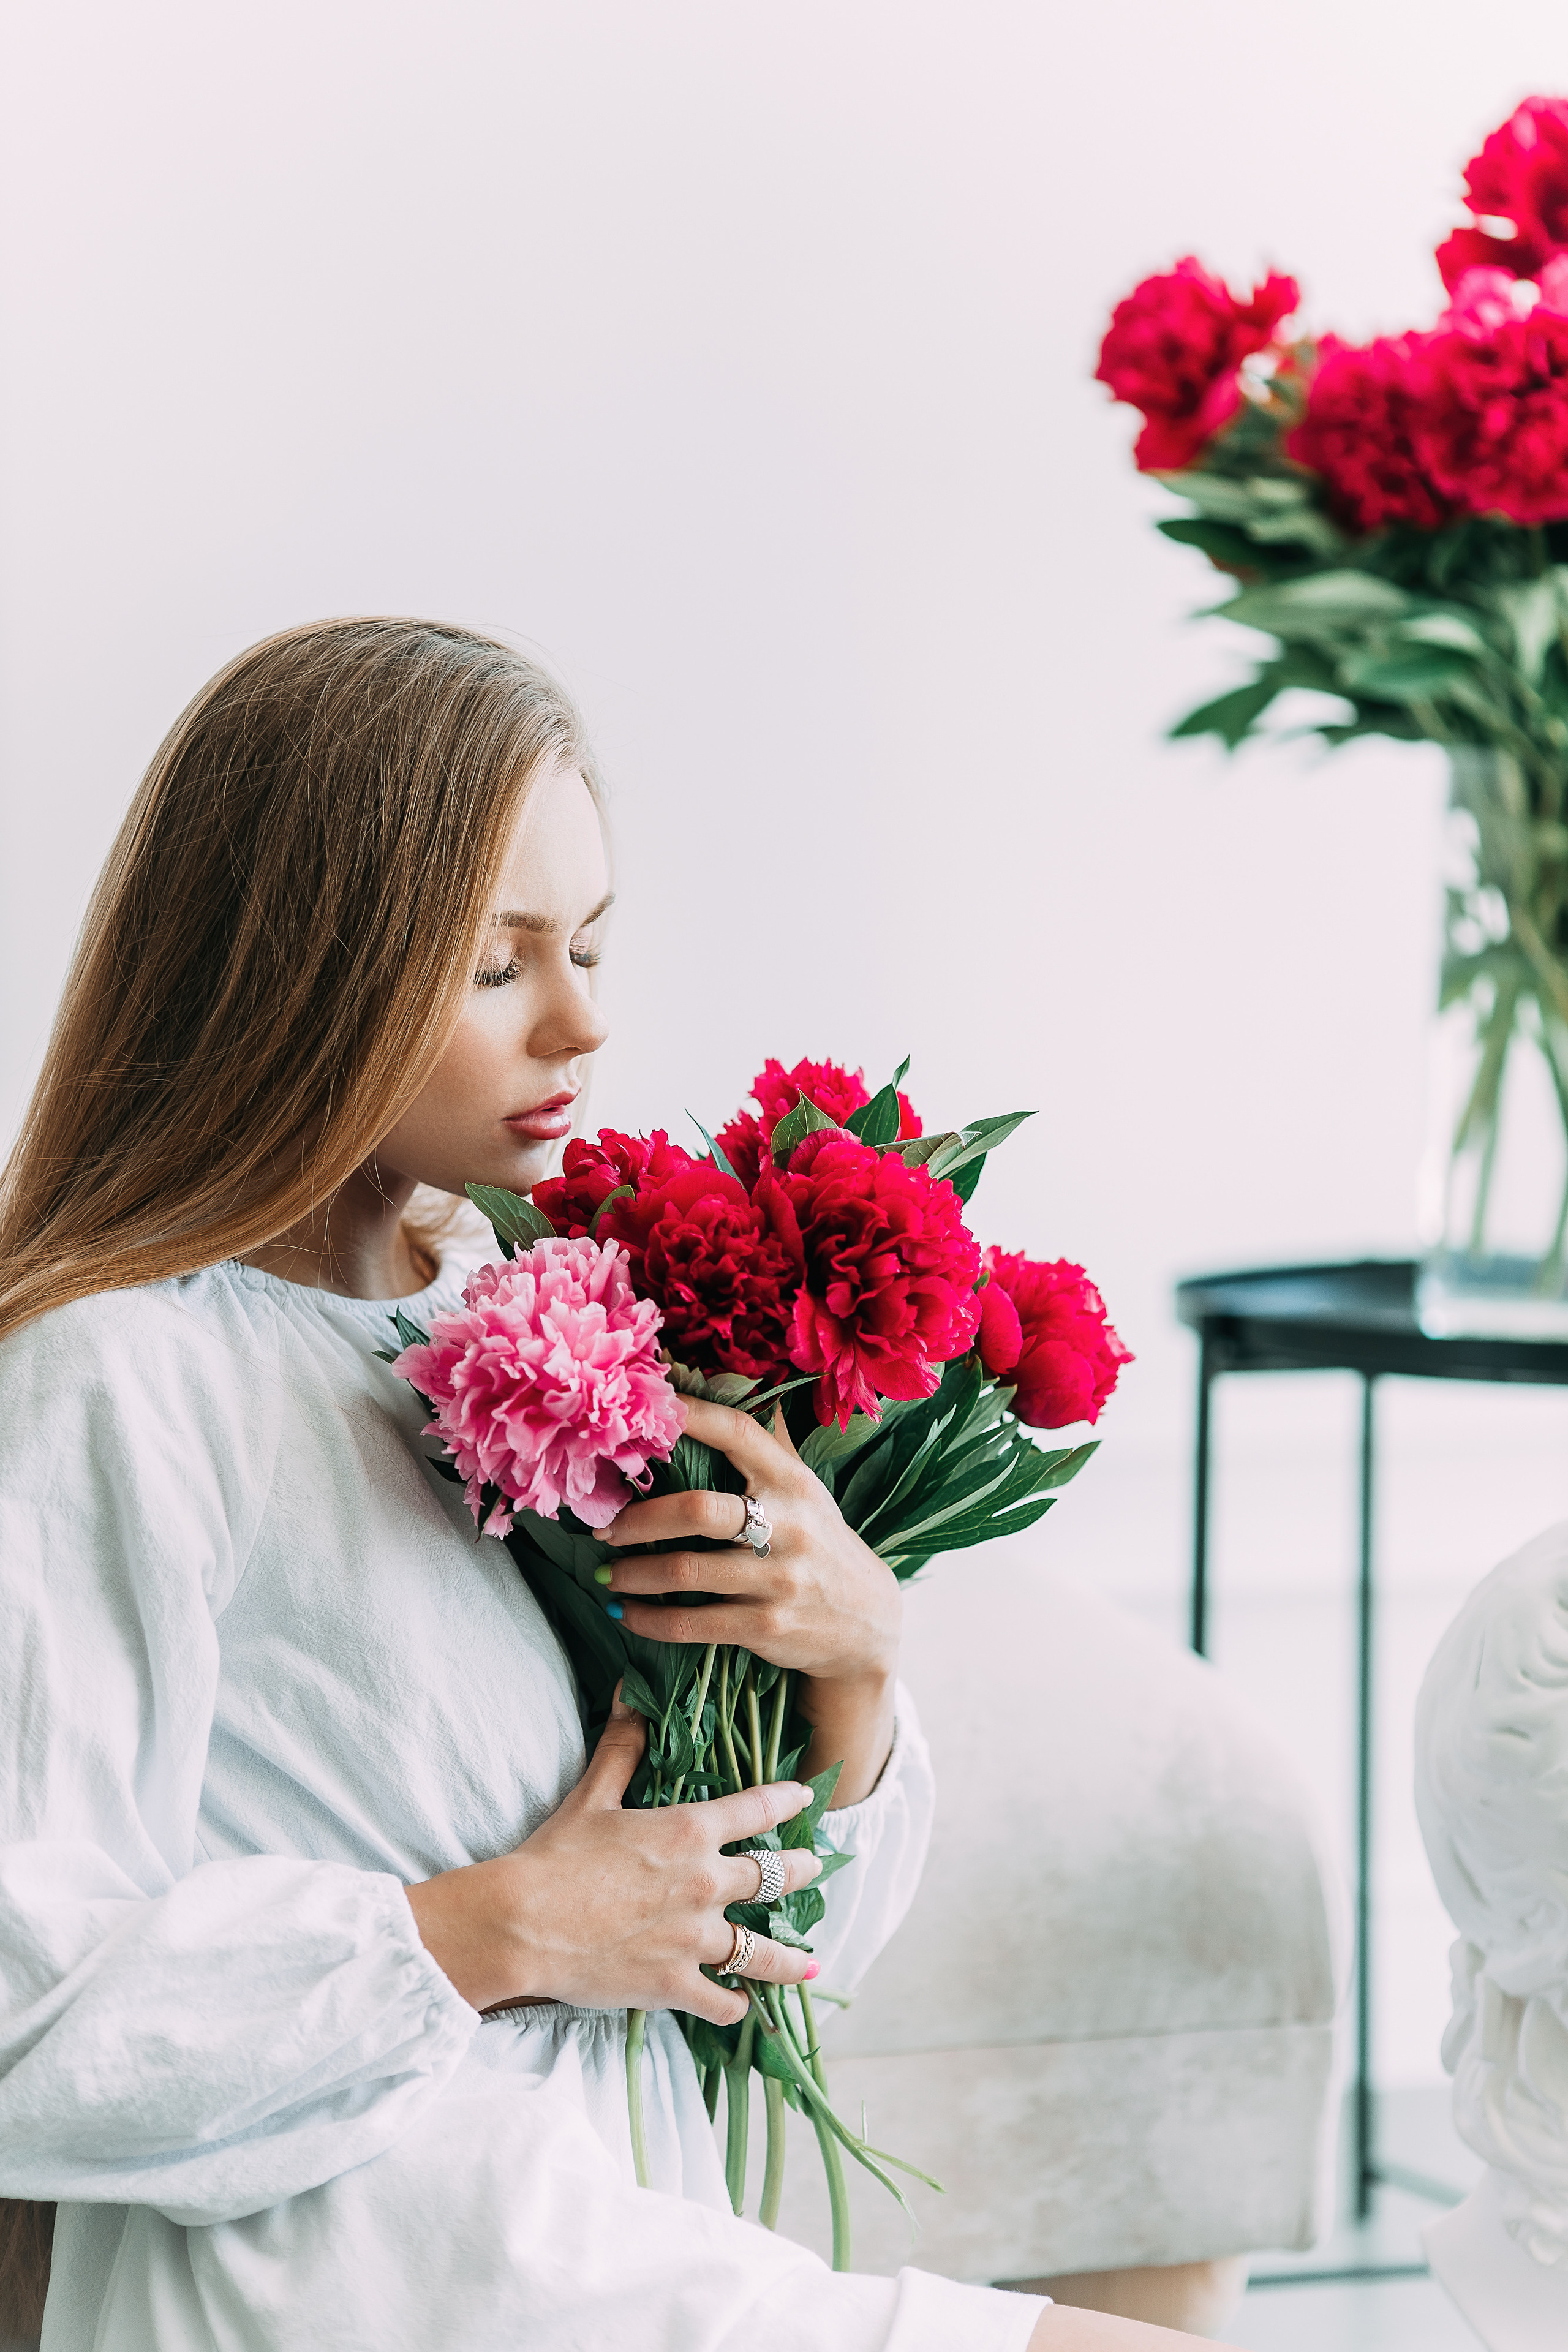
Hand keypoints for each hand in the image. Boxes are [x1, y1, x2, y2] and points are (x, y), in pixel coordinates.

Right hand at [406, 1689, 821, 2022]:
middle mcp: (705, 1884)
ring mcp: (695, 1939)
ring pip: (762, 1952)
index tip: (805, 1798)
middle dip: (801, 1872)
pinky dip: (736, 2006)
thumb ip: (622, 1746)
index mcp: (689, 1832)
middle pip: (775, 1877)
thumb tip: (630, 1689)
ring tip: (809, 1964)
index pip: (757, 1808)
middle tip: (816, 1871)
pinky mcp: (675, 1985)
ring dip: (789, 1959)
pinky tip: (744, 2008)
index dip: (786, 1800)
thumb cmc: (554, 1856)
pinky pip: (723, 2001)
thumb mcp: (592, 1794)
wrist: (521, 1924)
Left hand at [601, 1396, 900, 1803]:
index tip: (648, 1408)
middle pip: (698, 1510)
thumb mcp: (805, 1493)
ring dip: (633, 1572)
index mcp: (793, 1482)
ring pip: (685, 1571)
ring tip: (607, 1571)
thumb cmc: (819, 1545)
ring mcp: (779, 1579)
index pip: (738, 1433)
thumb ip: (765, 1453)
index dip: (690, 1415)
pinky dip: (649, 1619)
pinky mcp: (768, 1626)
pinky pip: (693, 1623)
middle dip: (638, 1519)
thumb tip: (717, 1393)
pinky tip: (625, 1612)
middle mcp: (789, 1526)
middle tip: (604, 1528)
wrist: (867, 1624)